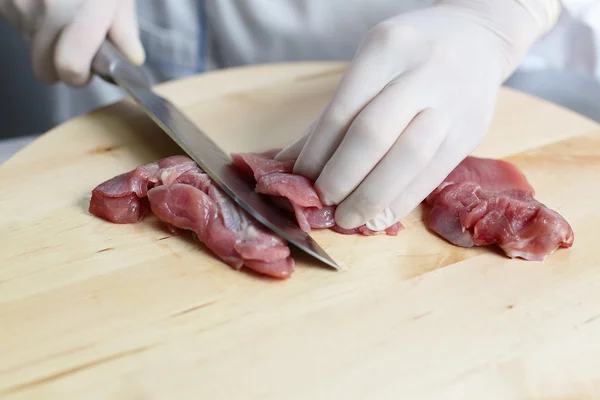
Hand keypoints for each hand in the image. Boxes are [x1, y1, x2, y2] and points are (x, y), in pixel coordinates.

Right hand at [0, 0, 144, 85]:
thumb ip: (124, 28)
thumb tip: (132, 59)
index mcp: (83, 6)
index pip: (70, 65)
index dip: (81, 76)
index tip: (90, 70)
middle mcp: (48, 6)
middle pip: (45, 69)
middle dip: (65, 67)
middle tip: (82, 50)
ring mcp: (20, 3)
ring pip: (32, 50)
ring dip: (50, 46)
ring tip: (68, 22)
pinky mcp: (4, 3)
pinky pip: (20, 30)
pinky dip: (35, 27)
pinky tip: (49, 8)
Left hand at [276, 0, 560, 230]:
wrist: (477, 36)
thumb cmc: (410, 54)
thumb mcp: (370, 66)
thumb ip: (333, 116)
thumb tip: (289, 165)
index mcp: (385, 48)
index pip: (342, 111)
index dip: (318, 153)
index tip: (302, 182)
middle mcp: (422, 70)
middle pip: (373, 134)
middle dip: (342, 177)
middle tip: (324, 203)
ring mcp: (453, 100)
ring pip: (407, 158)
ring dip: (372, 196)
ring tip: (349, 217)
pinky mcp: (472, 129)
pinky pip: (434, 173)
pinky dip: (403, 200)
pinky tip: (382, 217)